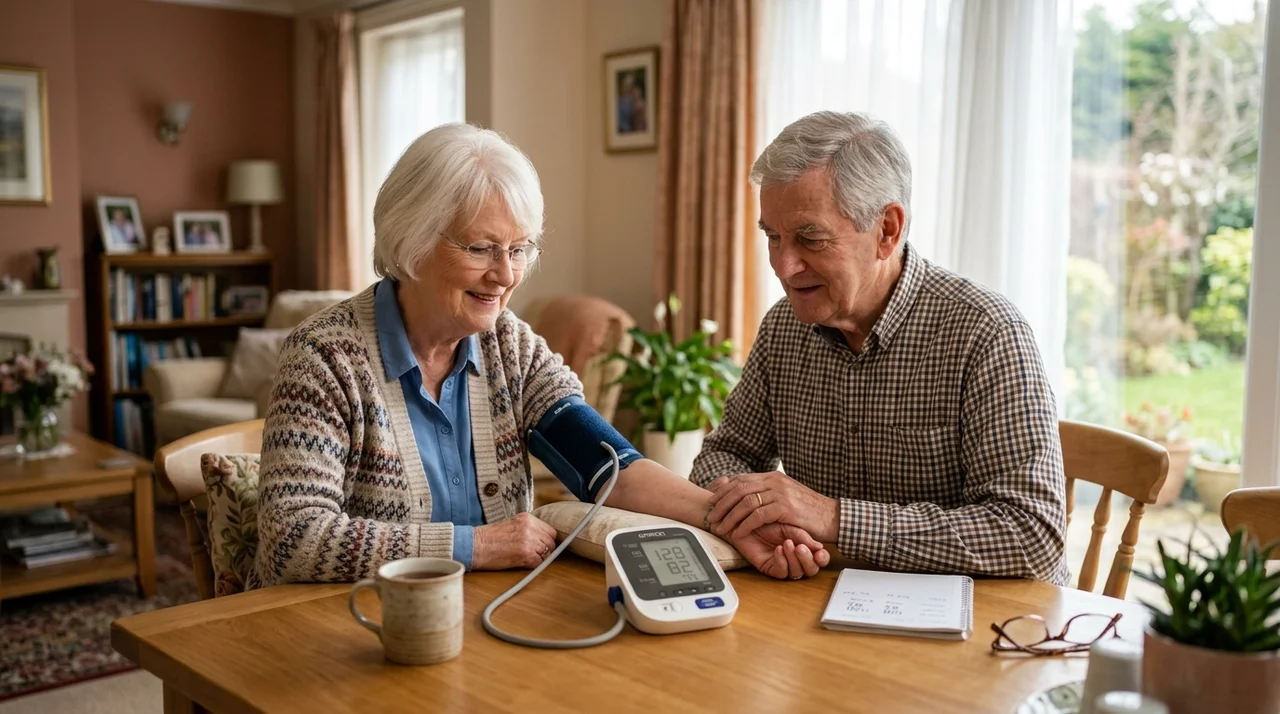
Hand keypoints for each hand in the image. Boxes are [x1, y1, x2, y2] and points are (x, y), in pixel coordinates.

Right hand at [472, 513, 557, 569]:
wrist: (475, 545)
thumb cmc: (489, 538)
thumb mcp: (511, 524)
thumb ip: (527, 529)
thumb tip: (542, 539)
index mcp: (527, 518)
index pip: (550, 531)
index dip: (546, 540)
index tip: (540, 546)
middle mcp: (530, 527)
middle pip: (551, 542)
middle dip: (544, 550)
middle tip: (532, 555)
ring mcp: (529, 540)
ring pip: (547, 553)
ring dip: (538, 558)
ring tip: (524, 558)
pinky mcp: (526, 553)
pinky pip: (539, 563)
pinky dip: (532, 565)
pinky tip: (521, 563)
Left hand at [707, 471, 838, 542]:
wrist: (833, 517)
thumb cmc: (808, 511)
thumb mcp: (785, 497)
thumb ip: (767, 494)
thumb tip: (747, 497)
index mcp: (772, 477)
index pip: (740, 480)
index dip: (722, 490)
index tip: (710, 501)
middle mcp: (774, 481)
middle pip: (738, 489)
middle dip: (721, 503)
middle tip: (710, 516)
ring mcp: (780, 493)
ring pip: (745, 502)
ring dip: (729, 516)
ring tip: (720, 528)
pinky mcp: (785, 507)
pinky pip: (757, 515)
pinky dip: (744, 525)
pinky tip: (737, 534)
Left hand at [728, 522, 830, 578]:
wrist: (748, 519)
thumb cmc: (769, 521)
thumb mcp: (789, 526)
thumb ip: (803, 536)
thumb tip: (819, 548)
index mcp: (804, 546)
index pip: (819, 558)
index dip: (822, 558)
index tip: (821, 552)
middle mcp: (796, 558)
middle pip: (811, 569)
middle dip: (808, 559)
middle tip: (801, 547)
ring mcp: (784, 565)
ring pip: (797, 572)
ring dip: (794, 559)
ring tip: (787, 544)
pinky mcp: (770, 568)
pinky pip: (781, 572)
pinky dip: (782, 561)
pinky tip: (778, 549)